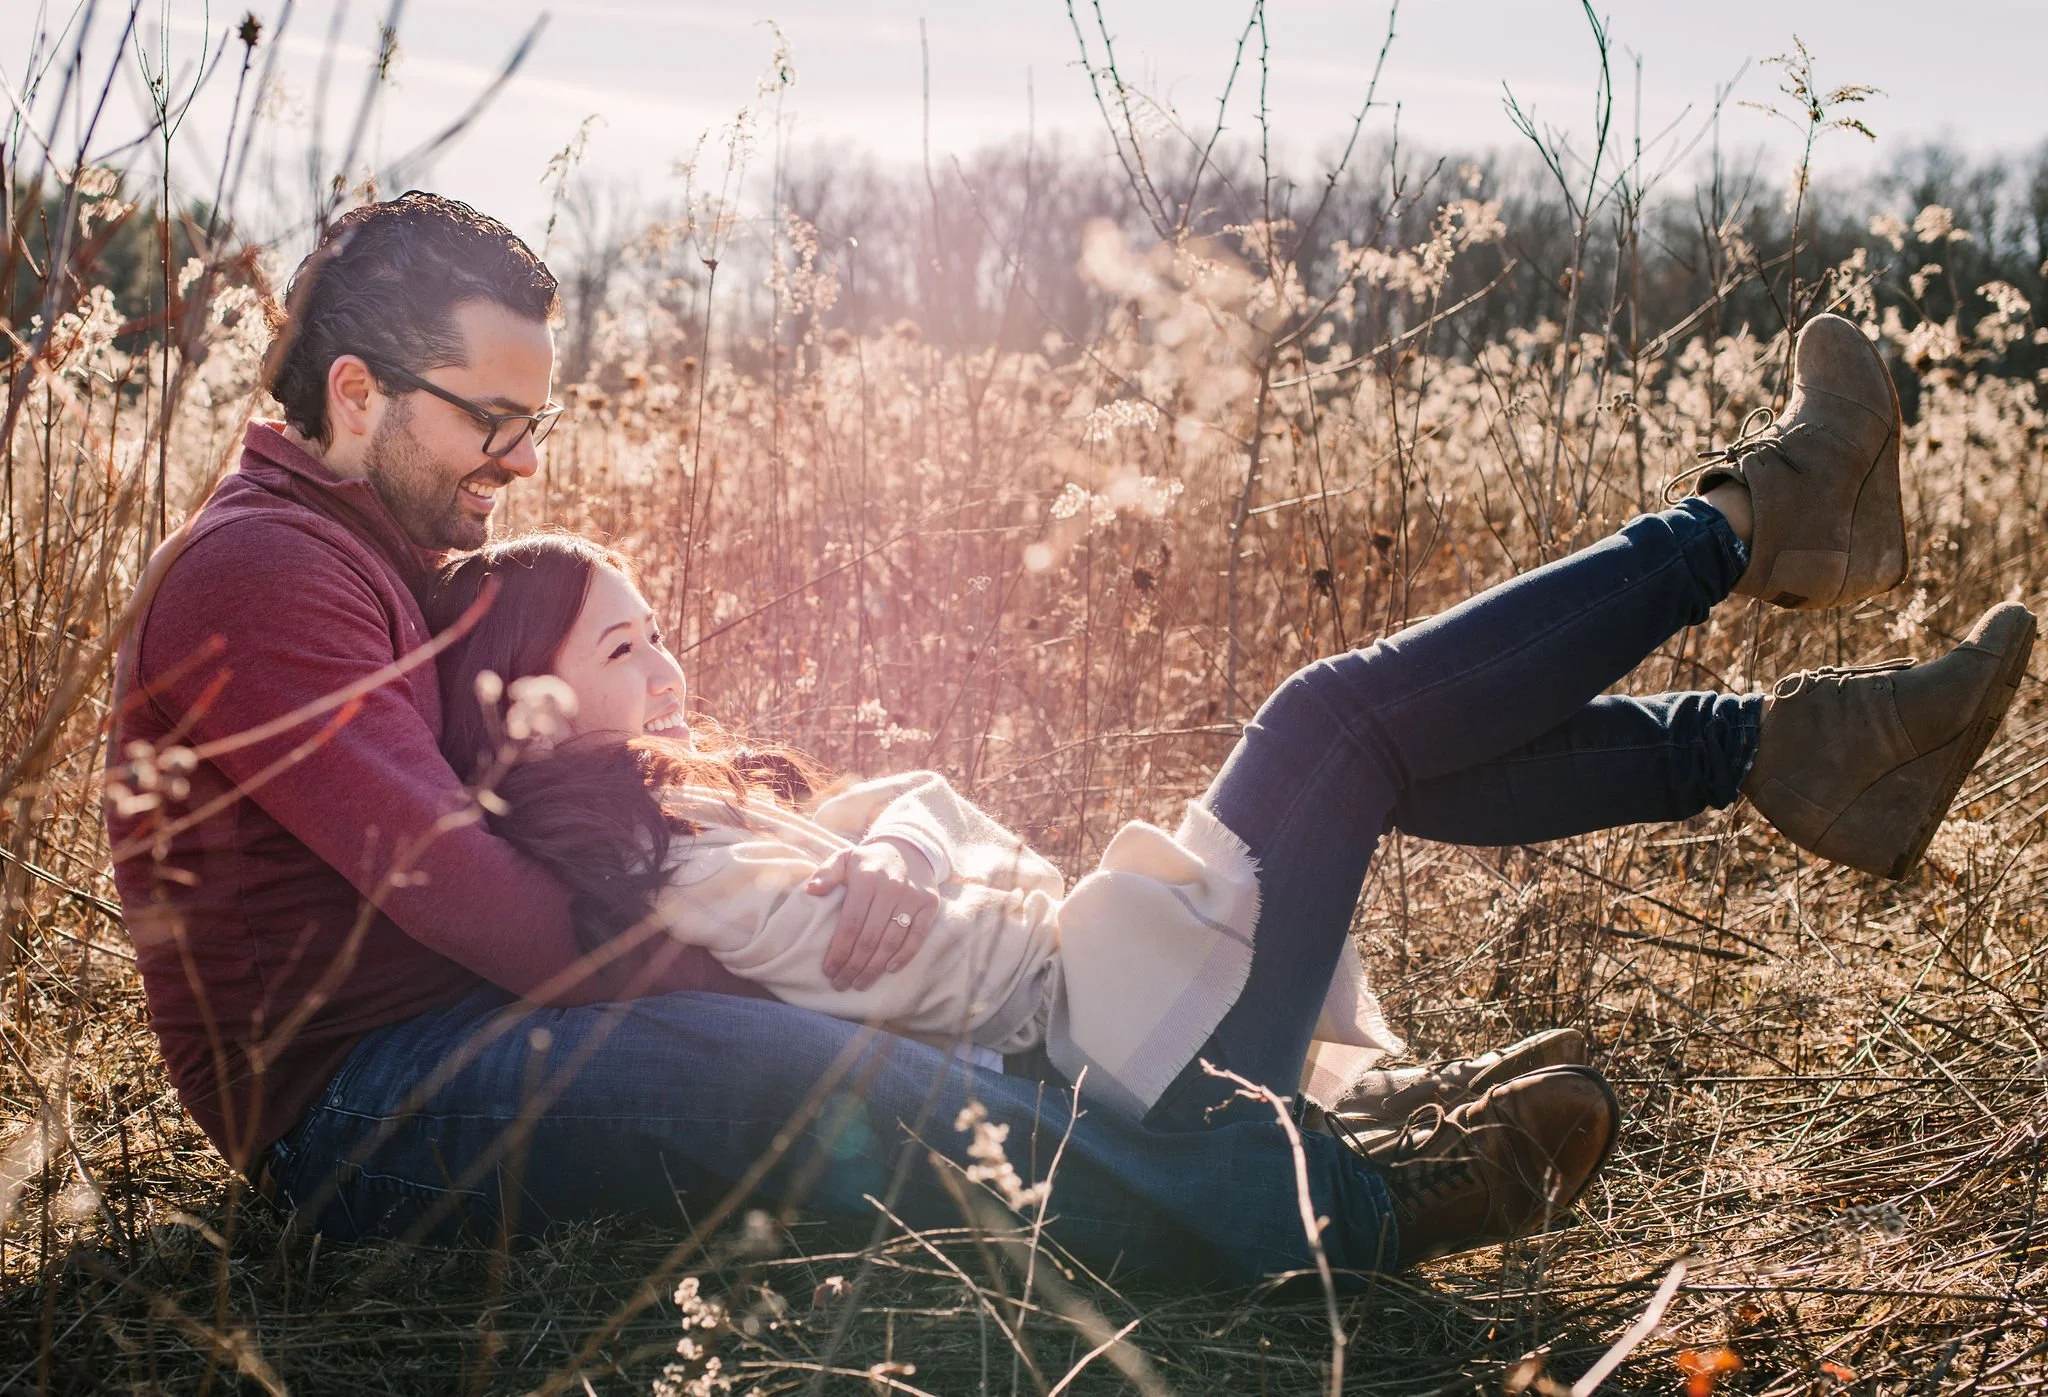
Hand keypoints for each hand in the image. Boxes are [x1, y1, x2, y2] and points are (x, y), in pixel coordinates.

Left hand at [807, 840, 939, 990]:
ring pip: (891, 941)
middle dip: (854, 966)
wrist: (909, 848)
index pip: (851, 923)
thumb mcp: (844, 858)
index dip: (839, 950)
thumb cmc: (869, 861)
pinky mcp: (930, 905)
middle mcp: (891, 888)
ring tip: (860, 983)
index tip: (829, 971)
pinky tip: (889, 969)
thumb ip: (826, 873)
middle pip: (870, 937)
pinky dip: (904, 956)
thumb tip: (811, 890)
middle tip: (841, 984)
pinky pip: (917, 936)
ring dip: (875, 967)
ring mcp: (913, 897)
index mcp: (866, 878)